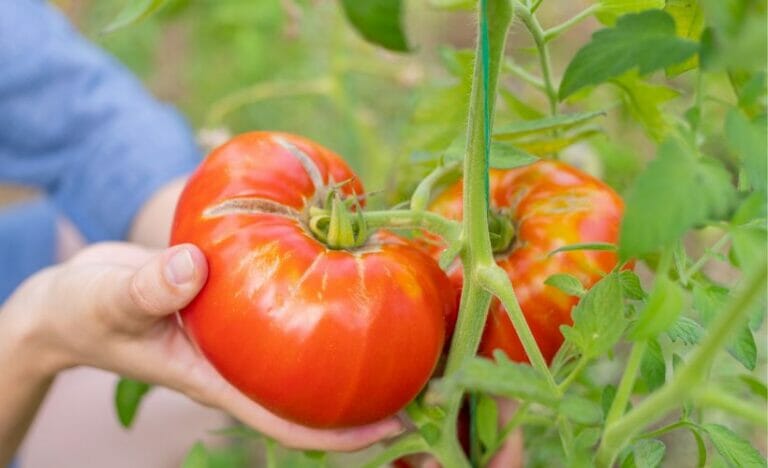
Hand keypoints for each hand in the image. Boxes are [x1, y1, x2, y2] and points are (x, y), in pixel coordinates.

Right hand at [0, 242, 402, 455]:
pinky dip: (324, 294)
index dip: (345, 434)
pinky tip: (351, 261)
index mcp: (218, 379)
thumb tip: (191, 267)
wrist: (76, 298)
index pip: (290, 423)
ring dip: (357, 341)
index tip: (400, 424)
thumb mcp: (109, 297)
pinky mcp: (239, 308)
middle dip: (370, 389)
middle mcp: (242, 364)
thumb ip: (147, 287)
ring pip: (309, 353)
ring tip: (412, 316)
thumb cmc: (87, 308)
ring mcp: (243, 338)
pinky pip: (291, 310)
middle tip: (431, 368)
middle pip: (316, 391)